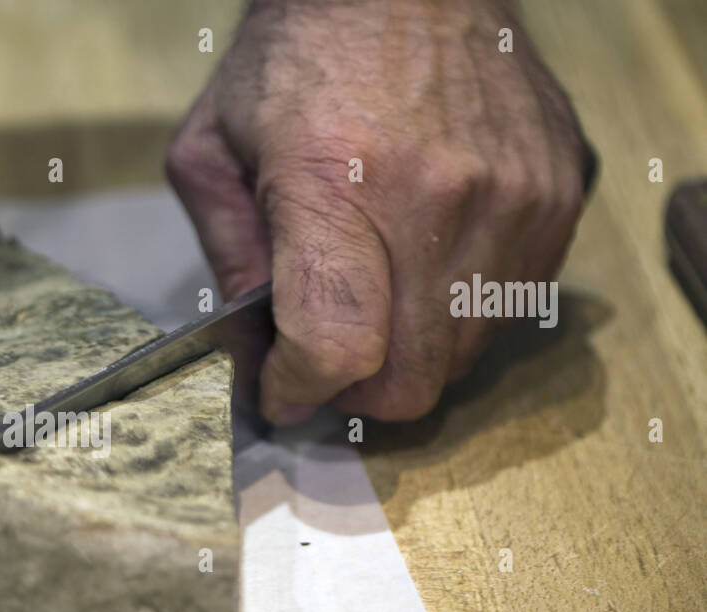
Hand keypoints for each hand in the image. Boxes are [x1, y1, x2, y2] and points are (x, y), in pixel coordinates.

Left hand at [167, 0, 593, 422]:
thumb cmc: (295, 61)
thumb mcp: (210, 153)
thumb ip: (227, 264)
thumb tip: (254, 359)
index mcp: (335, 182)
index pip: (336, 345)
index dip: (301, 390)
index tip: (282, 389)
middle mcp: (439, 197)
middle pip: (409, 379)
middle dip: (355, 392)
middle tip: (326, 360)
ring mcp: (513, 200)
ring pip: (463, 356)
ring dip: (410, 354)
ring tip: (375, 300)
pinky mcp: (558, 196)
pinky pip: (510, 307)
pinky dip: (459, 312)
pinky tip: (425, 262)